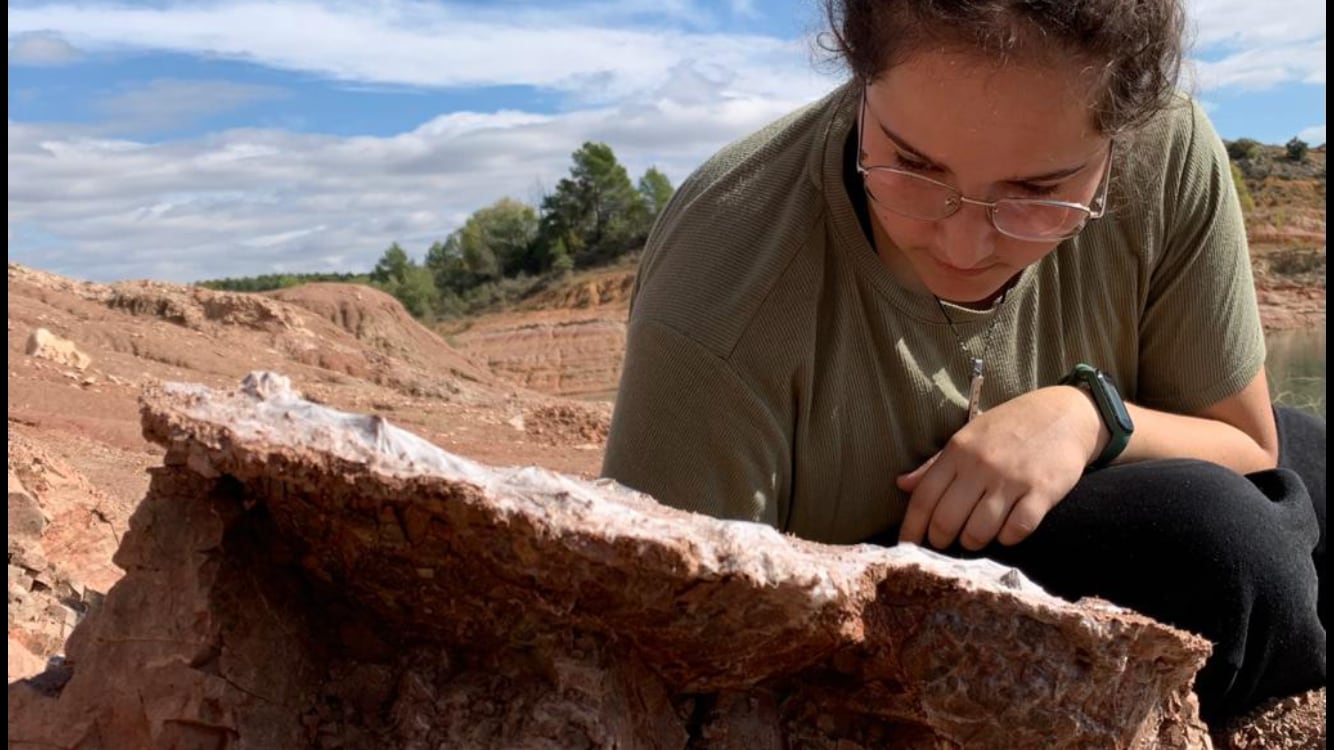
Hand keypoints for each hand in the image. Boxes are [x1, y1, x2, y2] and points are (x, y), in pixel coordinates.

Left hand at [897, 386, 1105, 550]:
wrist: (1064, 413)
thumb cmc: (1010, 427)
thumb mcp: (968, 437)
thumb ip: (935, 464)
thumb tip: (902, 485)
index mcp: (957, 451)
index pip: (924, 498)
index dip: (911, 528)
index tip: (906, 547)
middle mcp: (980, 466)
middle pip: (946, 521)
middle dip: (940, 541)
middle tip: (945, 543)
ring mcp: (1012, 480)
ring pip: (979, 532)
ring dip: (973, 542)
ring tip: (974, 537)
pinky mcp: (1042, 492)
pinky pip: (1016, 531)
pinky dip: (1007, 539)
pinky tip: (1005, 531)